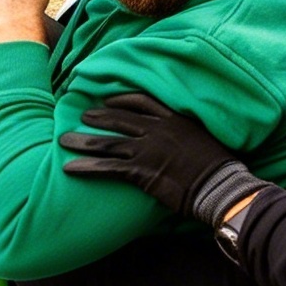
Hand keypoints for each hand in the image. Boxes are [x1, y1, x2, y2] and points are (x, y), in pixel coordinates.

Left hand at [61, 92, 259, 222]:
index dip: (120, 100)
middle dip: (97, 117)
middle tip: (82, 116)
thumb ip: (185, 132)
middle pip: (119, 119)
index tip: (107, 100)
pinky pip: (107, 168)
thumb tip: (177, 136)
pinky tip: (70, 168)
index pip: (141, 101)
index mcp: (174, 118)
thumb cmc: (218, 165)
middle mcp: (158, 130)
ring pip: (108, 143)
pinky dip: (86, 167)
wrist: (220, 186)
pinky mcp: (141, 172)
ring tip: (65, 140)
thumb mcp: (203, 137)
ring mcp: (147, 150)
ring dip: (83, 141)